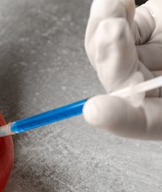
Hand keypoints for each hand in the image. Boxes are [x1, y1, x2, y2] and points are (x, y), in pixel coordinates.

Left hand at [83, 0, 161, 138]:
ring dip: (104, 30)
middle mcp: (157, 89)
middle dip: (112, 57)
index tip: (96, 111)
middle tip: (113, 29)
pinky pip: (117, 27)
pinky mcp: (141, 34)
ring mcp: (147, 61)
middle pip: (122, 83)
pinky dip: (111, 12)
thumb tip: (142, 79)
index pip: (144, 121)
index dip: (120, 118)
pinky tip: (117, 2)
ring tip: (113, 4)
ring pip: (108, 56)